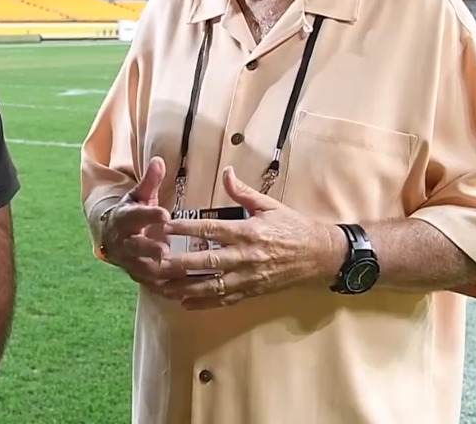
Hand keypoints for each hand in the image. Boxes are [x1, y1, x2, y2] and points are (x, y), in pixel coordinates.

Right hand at [99, 157, 175, 288]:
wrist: (111, 235)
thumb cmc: (132, 212)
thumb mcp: (139, 195)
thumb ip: (150, 181)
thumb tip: (159, 161)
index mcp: (125, 217)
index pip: (136, 215)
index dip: (149, 216)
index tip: (165, 215)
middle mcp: (123, 241)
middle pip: (134, 246)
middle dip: (148, 249)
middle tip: (165, 250)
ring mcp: (128, 260)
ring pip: (141, 268)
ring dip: (158, 272)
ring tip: (178, 273)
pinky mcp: (135, 274)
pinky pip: (149, 284)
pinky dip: (162, 287)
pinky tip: (180, 290)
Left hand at [159, 167, 343, 308]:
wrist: (320, 255)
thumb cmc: (293, 227)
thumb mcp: (270, 205)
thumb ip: (243, 192)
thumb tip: (226, 172)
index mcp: (248, 232)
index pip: (211, 230)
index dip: (186, 228)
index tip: (164, 226)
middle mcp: (246, 257)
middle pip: (207, 262)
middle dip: (179, 264)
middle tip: (155, 262)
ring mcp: (249, 278)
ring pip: (212, 286)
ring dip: (185, 288)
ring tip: (162, 286)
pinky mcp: (252, 292)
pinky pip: (224, 300)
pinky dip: (203, 303)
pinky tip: (184, 303)